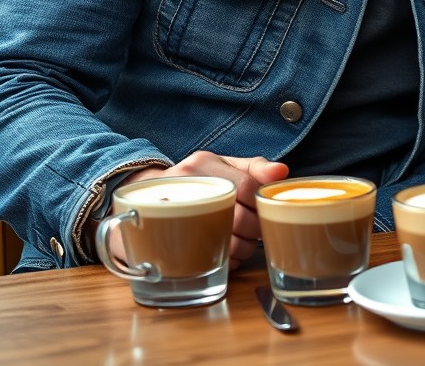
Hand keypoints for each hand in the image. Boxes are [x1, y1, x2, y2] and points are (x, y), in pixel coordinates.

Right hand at [95, 152, 288, 268]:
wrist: (142, 196)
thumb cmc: (194, 181)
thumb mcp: (221, 166)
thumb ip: (253, 168)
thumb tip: (282, 172)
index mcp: (202, 163)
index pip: (246, 186)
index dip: (261, 205)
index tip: (267, 212)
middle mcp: (184, 183)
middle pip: (235, 215)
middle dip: (254, 229)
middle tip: (256, 233)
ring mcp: (169, 212)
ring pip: (220, 239)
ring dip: (240, 248)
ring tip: (241, 244)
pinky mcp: (161, 241)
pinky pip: (201, 257)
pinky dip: (222, 261)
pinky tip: (223, 255)